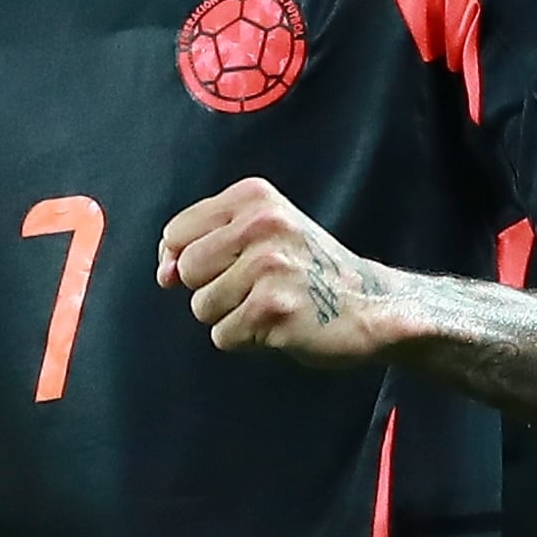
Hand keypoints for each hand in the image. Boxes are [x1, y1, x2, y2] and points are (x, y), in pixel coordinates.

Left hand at [157, 179, 394, 364]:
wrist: (371, 305)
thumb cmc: (307, 271)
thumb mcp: (260, 234)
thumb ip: (204, 243)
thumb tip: (165, 275)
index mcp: (254, 198)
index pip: (176, 232)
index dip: (184, 259)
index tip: (218, 268)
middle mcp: (261, 225)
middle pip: (188, 270)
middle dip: (211, 288)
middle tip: (255, 288)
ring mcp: (268, 267)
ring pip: (202, 306)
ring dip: (230, 316)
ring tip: (270, 305)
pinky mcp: (273, 310)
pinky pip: (224, 335)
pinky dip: (247, 339)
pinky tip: (279, 325)